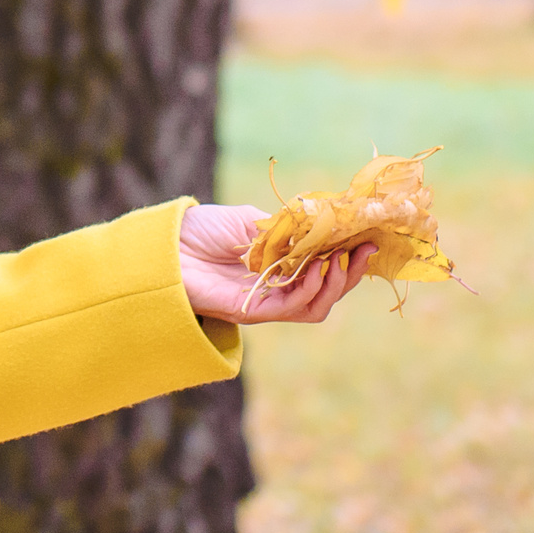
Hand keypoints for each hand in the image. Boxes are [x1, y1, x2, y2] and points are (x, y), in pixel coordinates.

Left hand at [178, 203, 375, 324]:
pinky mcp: (250, 311)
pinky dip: (308, 289)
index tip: (368, 238)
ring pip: (313, 306)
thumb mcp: (252, 221)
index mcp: (279, 268)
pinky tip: (318, 268)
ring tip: (342, 260)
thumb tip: (326, 225)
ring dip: (333, 284)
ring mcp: (264, 302)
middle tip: (365, 250)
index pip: (323, 270)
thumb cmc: (202, 229)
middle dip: (350, 274)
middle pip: (325, 293)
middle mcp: (275, 289)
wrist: (165, 242)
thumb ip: (287, 228)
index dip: (348, 258)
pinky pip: (289, 307)